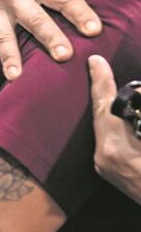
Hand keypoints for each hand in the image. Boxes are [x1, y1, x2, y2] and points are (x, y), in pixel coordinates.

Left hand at [89, 56, 140, 202]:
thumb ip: (138, 108)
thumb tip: (136, 94)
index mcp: (118, 146)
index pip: (104, 104)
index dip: (101, 80)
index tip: (95, 61)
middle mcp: (105, 155)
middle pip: (101, 113)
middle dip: (105, 92)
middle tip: (101, 71)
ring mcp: (104, 165)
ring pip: (104, 126)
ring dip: (111, 110)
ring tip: (113, 92)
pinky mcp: (107, 170)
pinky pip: (107, 139)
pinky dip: (114, 126)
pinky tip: (123, 120)